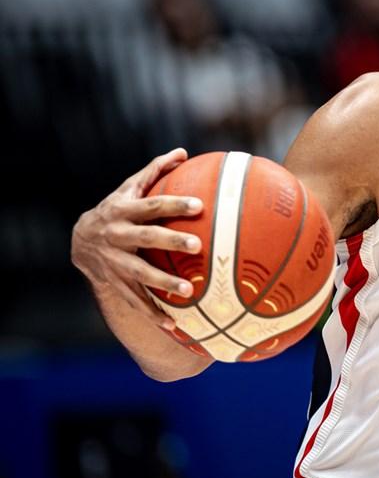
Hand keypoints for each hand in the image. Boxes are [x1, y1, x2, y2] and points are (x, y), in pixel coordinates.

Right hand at [71, 148, 202, 329]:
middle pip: (146, 239)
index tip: (199, 205)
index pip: (152, 205)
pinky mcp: (115, 284)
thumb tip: (184, 152)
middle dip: (171, 243)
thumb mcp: (130, 188)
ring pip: (139, 275)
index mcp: (123, 211)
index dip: (174, 204)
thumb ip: (156, 170)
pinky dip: (153, 314)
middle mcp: (117, 237)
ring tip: (190, 292)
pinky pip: (135, 301)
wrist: (79, 240)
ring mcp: (114, 263)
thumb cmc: (118, 208)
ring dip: (164, 284)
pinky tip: (175, 325)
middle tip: (198, 246)